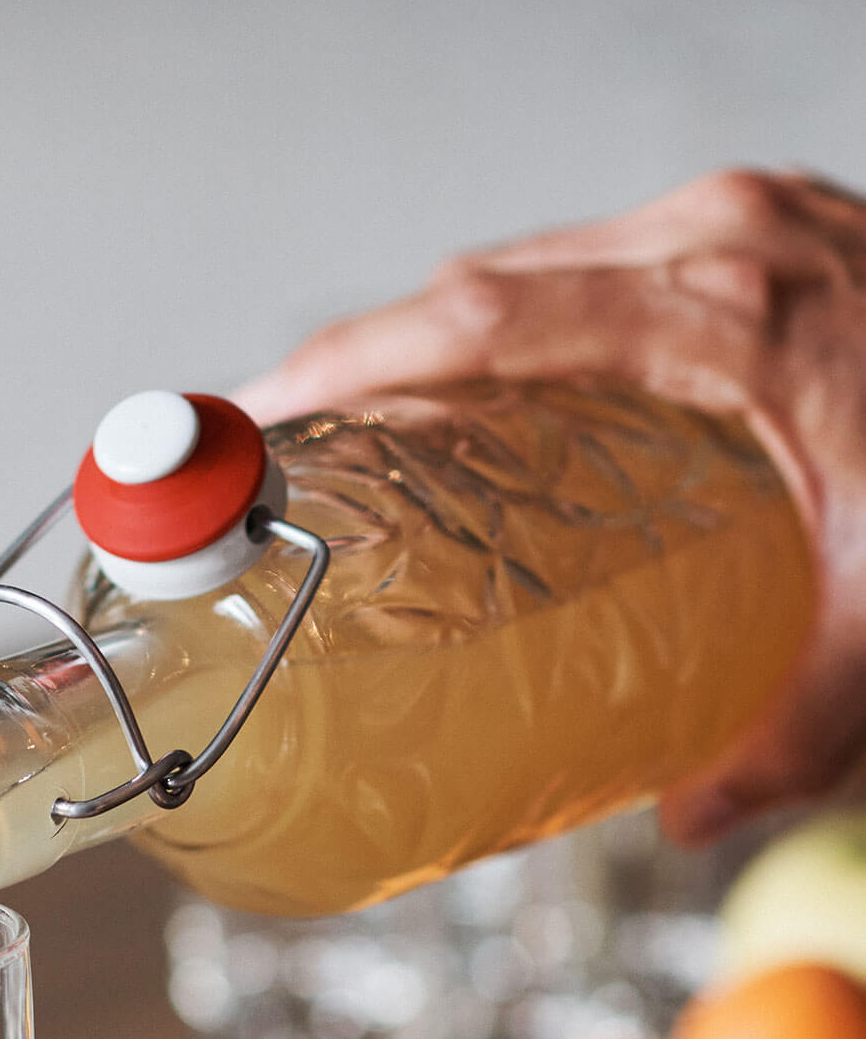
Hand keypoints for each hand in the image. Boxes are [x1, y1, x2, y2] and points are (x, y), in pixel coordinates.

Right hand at [238, 169, 865, 840]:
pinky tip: (500, 406)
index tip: (251, 419)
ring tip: (363, 439)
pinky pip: (604, 269)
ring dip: (443, 341)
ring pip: (544, 267)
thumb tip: (683, 819)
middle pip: (490, 282)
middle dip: (368, 359)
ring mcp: (748, 219)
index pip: (488, 317)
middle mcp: (723, 235)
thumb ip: (788, 737)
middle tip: (280, 457)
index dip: (350, 363)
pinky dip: (529, 327)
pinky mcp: (767, 231)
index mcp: (733, 311)